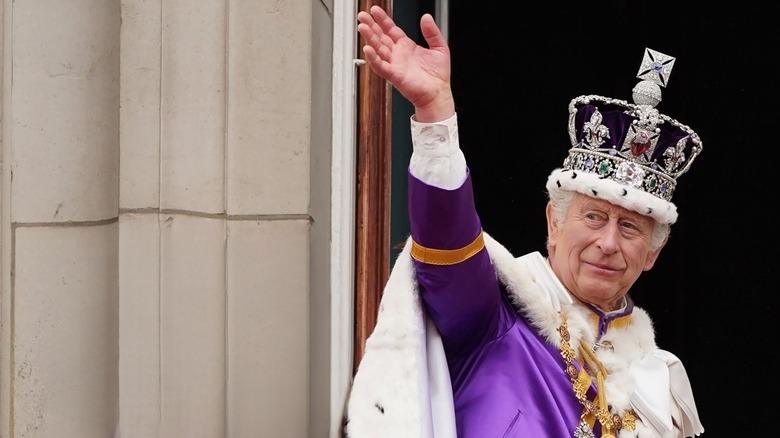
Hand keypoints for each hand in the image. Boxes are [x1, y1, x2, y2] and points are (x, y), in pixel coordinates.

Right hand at [357, 6, 454, 121]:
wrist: (439, 94)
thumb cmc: (438, 76)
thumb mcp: (439, 47)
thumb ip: (432, 32)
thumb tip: (426, 17)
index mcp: (406, 46)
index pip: (391, 29)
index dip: (382, 19)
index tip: (375, 10)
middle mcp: (398, 55)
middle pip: (380, 37)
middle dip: (371, 26)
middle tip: (362, 16)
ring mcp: (394, 65)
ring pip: (378, 49)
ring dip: (369, 38)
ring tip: (362, 27)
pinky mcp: (394, 76)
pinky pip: (381, 66)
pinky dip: (373, 58)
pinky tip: (368, 49)